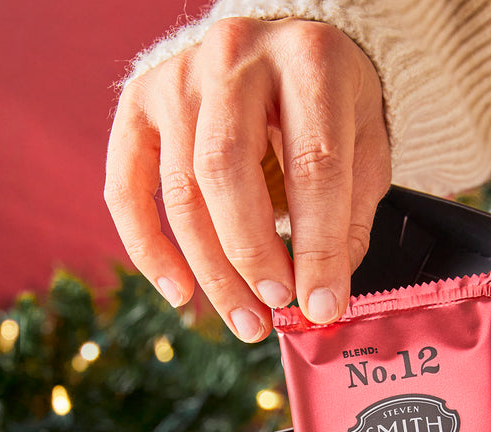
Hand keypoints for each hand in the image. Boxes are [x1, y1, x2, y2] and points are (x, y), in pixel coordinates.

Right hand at [105, 17, 390, 341]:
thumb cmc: (328, 110)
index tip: (321, 304)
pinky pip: (127, 189)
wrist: (283, 52)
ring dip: (212, 271)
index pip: (312, 165)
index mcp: (309, 60)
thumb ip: (347, 221)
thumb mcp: (363, 152)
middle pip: (227, 170)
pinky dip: (148, 250)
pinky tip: (181, 293)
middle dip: (252, 255)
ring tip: (247, 320)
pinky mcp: (139, 103)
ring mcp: (178, 77)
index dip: (317, 246)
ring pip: (181, 190)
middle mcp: (235, 56)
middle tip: (275, 308)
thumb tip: (318, 299)